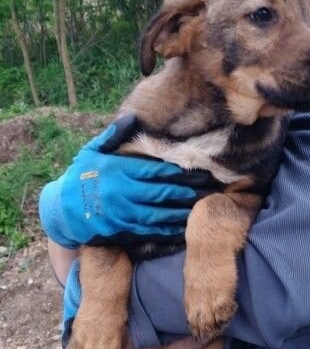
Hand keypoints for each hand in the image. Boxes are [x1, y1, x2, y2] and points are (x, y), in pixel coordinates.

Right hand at [39, 114, 216, 247]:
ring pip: (161, 213)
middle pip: (164, 191)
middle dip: (189, 190)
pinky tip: (184, 227)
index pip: (156, 170)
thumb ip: (112, 136)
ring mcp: (124, 214)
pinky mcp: (123, 231)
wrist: (61, 211)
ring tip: (202, 207)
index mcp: (119, 170)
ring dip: (183, 211)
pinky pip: (151, 231)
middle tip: (210, 188)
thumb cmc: (79, 177)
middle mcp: (123, 192)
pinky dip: (169, 230)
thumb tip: (132, 118)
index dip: (180, 171)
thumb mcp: (91, 152)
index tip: (199, 170)